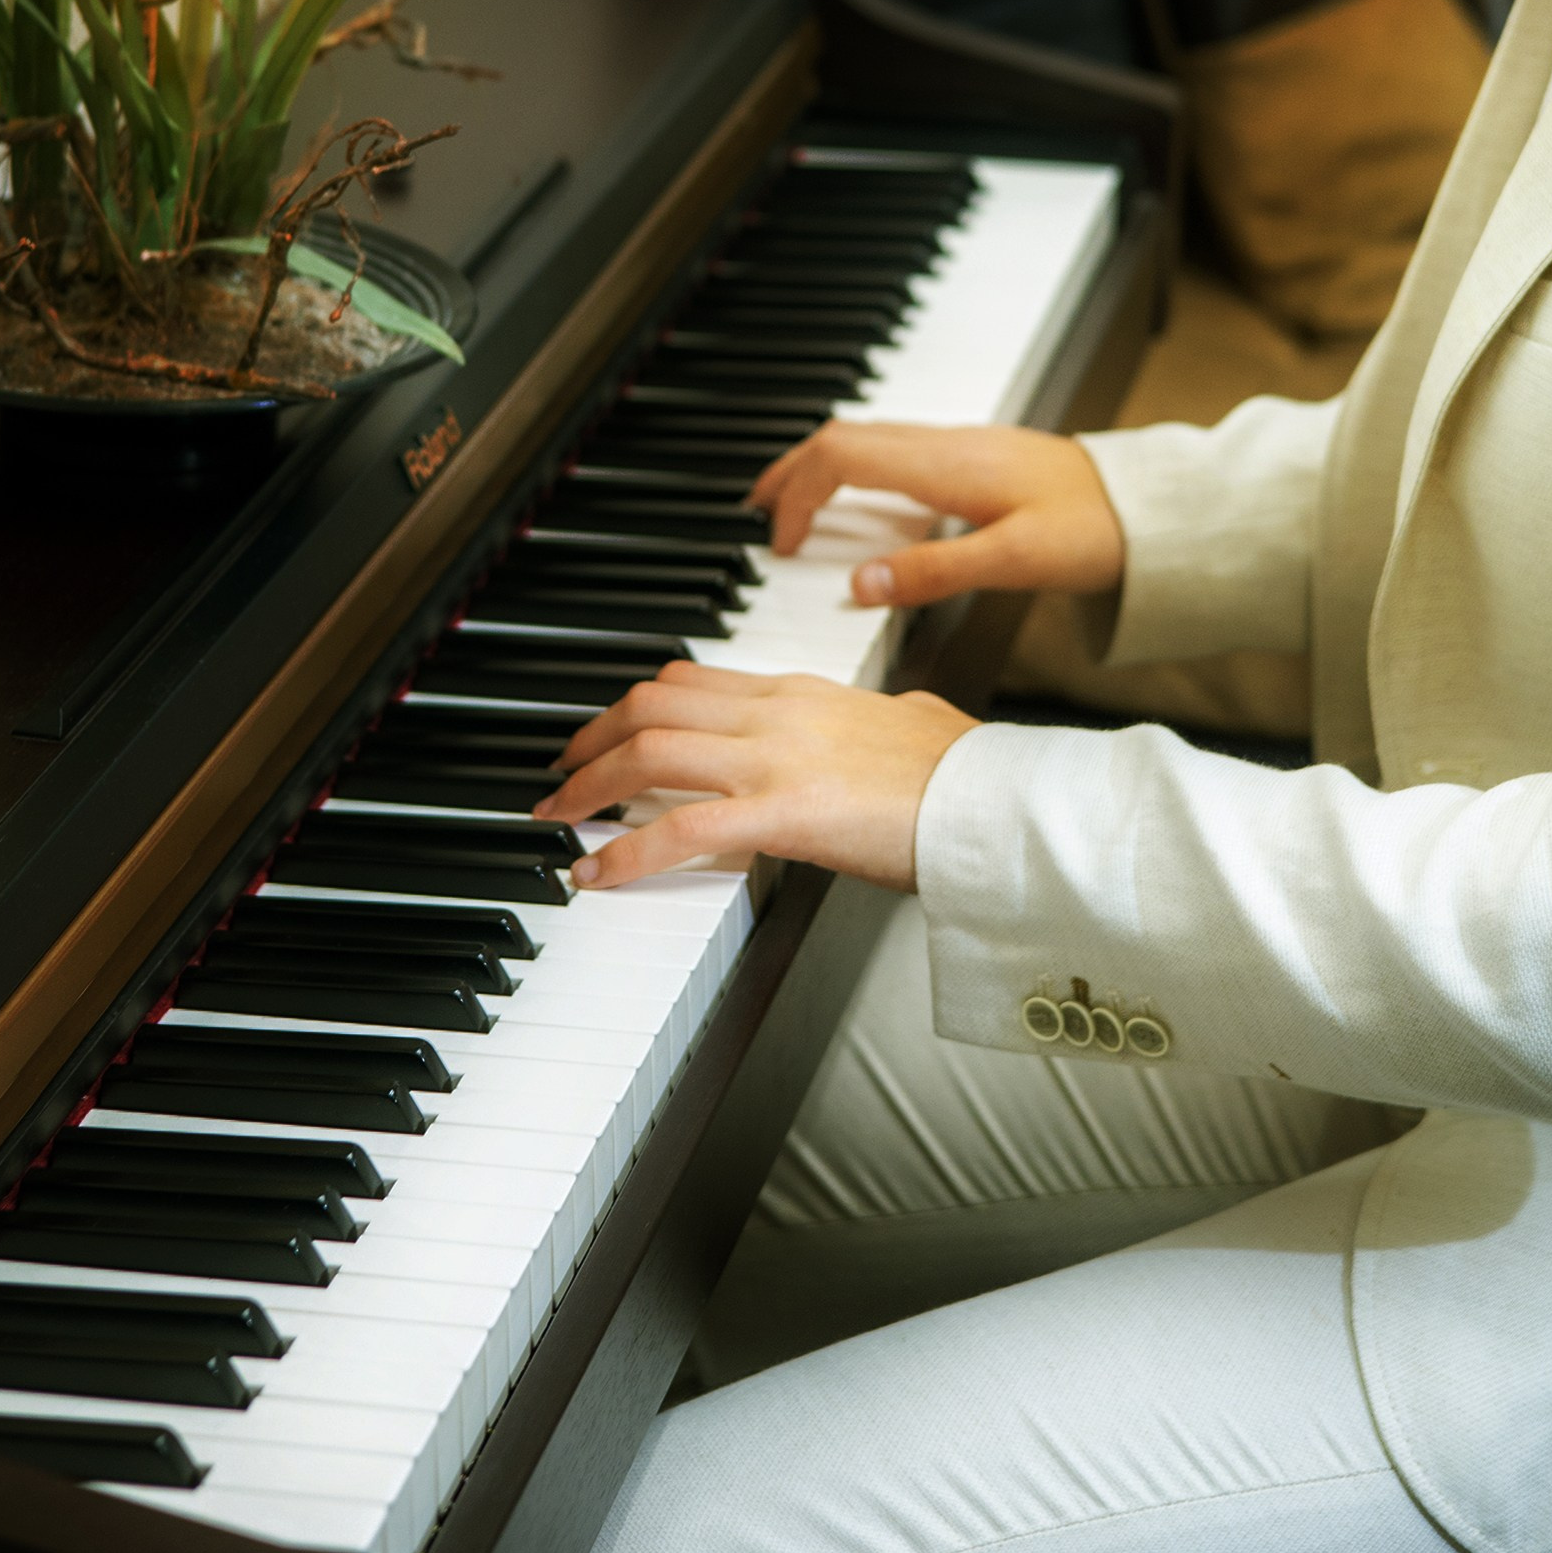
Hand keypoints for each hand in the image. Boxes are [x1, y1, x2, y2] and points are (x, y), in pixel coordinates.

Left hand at [552, 662, 976, 891]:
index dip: (636, 703)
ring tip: (557, 818)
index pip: (694, 677)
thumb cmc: (966, 772)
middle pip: (653, 703)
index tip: (610, 730)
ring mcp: (777, 759)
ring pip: (650, 750)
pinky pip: (682, 829)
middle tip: (564, 771)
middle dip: (593, 736)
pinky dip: (626, 851)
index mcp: (804, 693)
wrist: (994, 800)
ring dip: (589, 785)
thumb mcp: (919, 724)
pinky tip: (596, 875)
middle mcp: (779, 714)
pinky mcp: (784, 812)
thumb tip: (907, 719)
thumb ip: (896, 716)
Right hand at [752, 421, 1124, 610]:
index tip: (780, 543)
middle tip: (757, 513)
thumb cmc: (1094, 529)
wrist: (1151, 506)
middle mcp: (945, 444)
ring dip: (820, 467)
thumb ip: (934, 572)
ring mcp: (960, 445)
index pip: (841, 455)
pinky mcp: (976, 457)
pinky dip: (857, 471)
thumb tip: (858, 585)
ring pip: (867, 438)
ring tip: (791, 505)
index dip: (797, 493)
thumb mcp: (1014, 562)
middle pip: (842, 437)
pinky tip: (861, 503)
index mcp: (945, 464)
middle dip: (790, 471)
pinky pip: (895, 450)